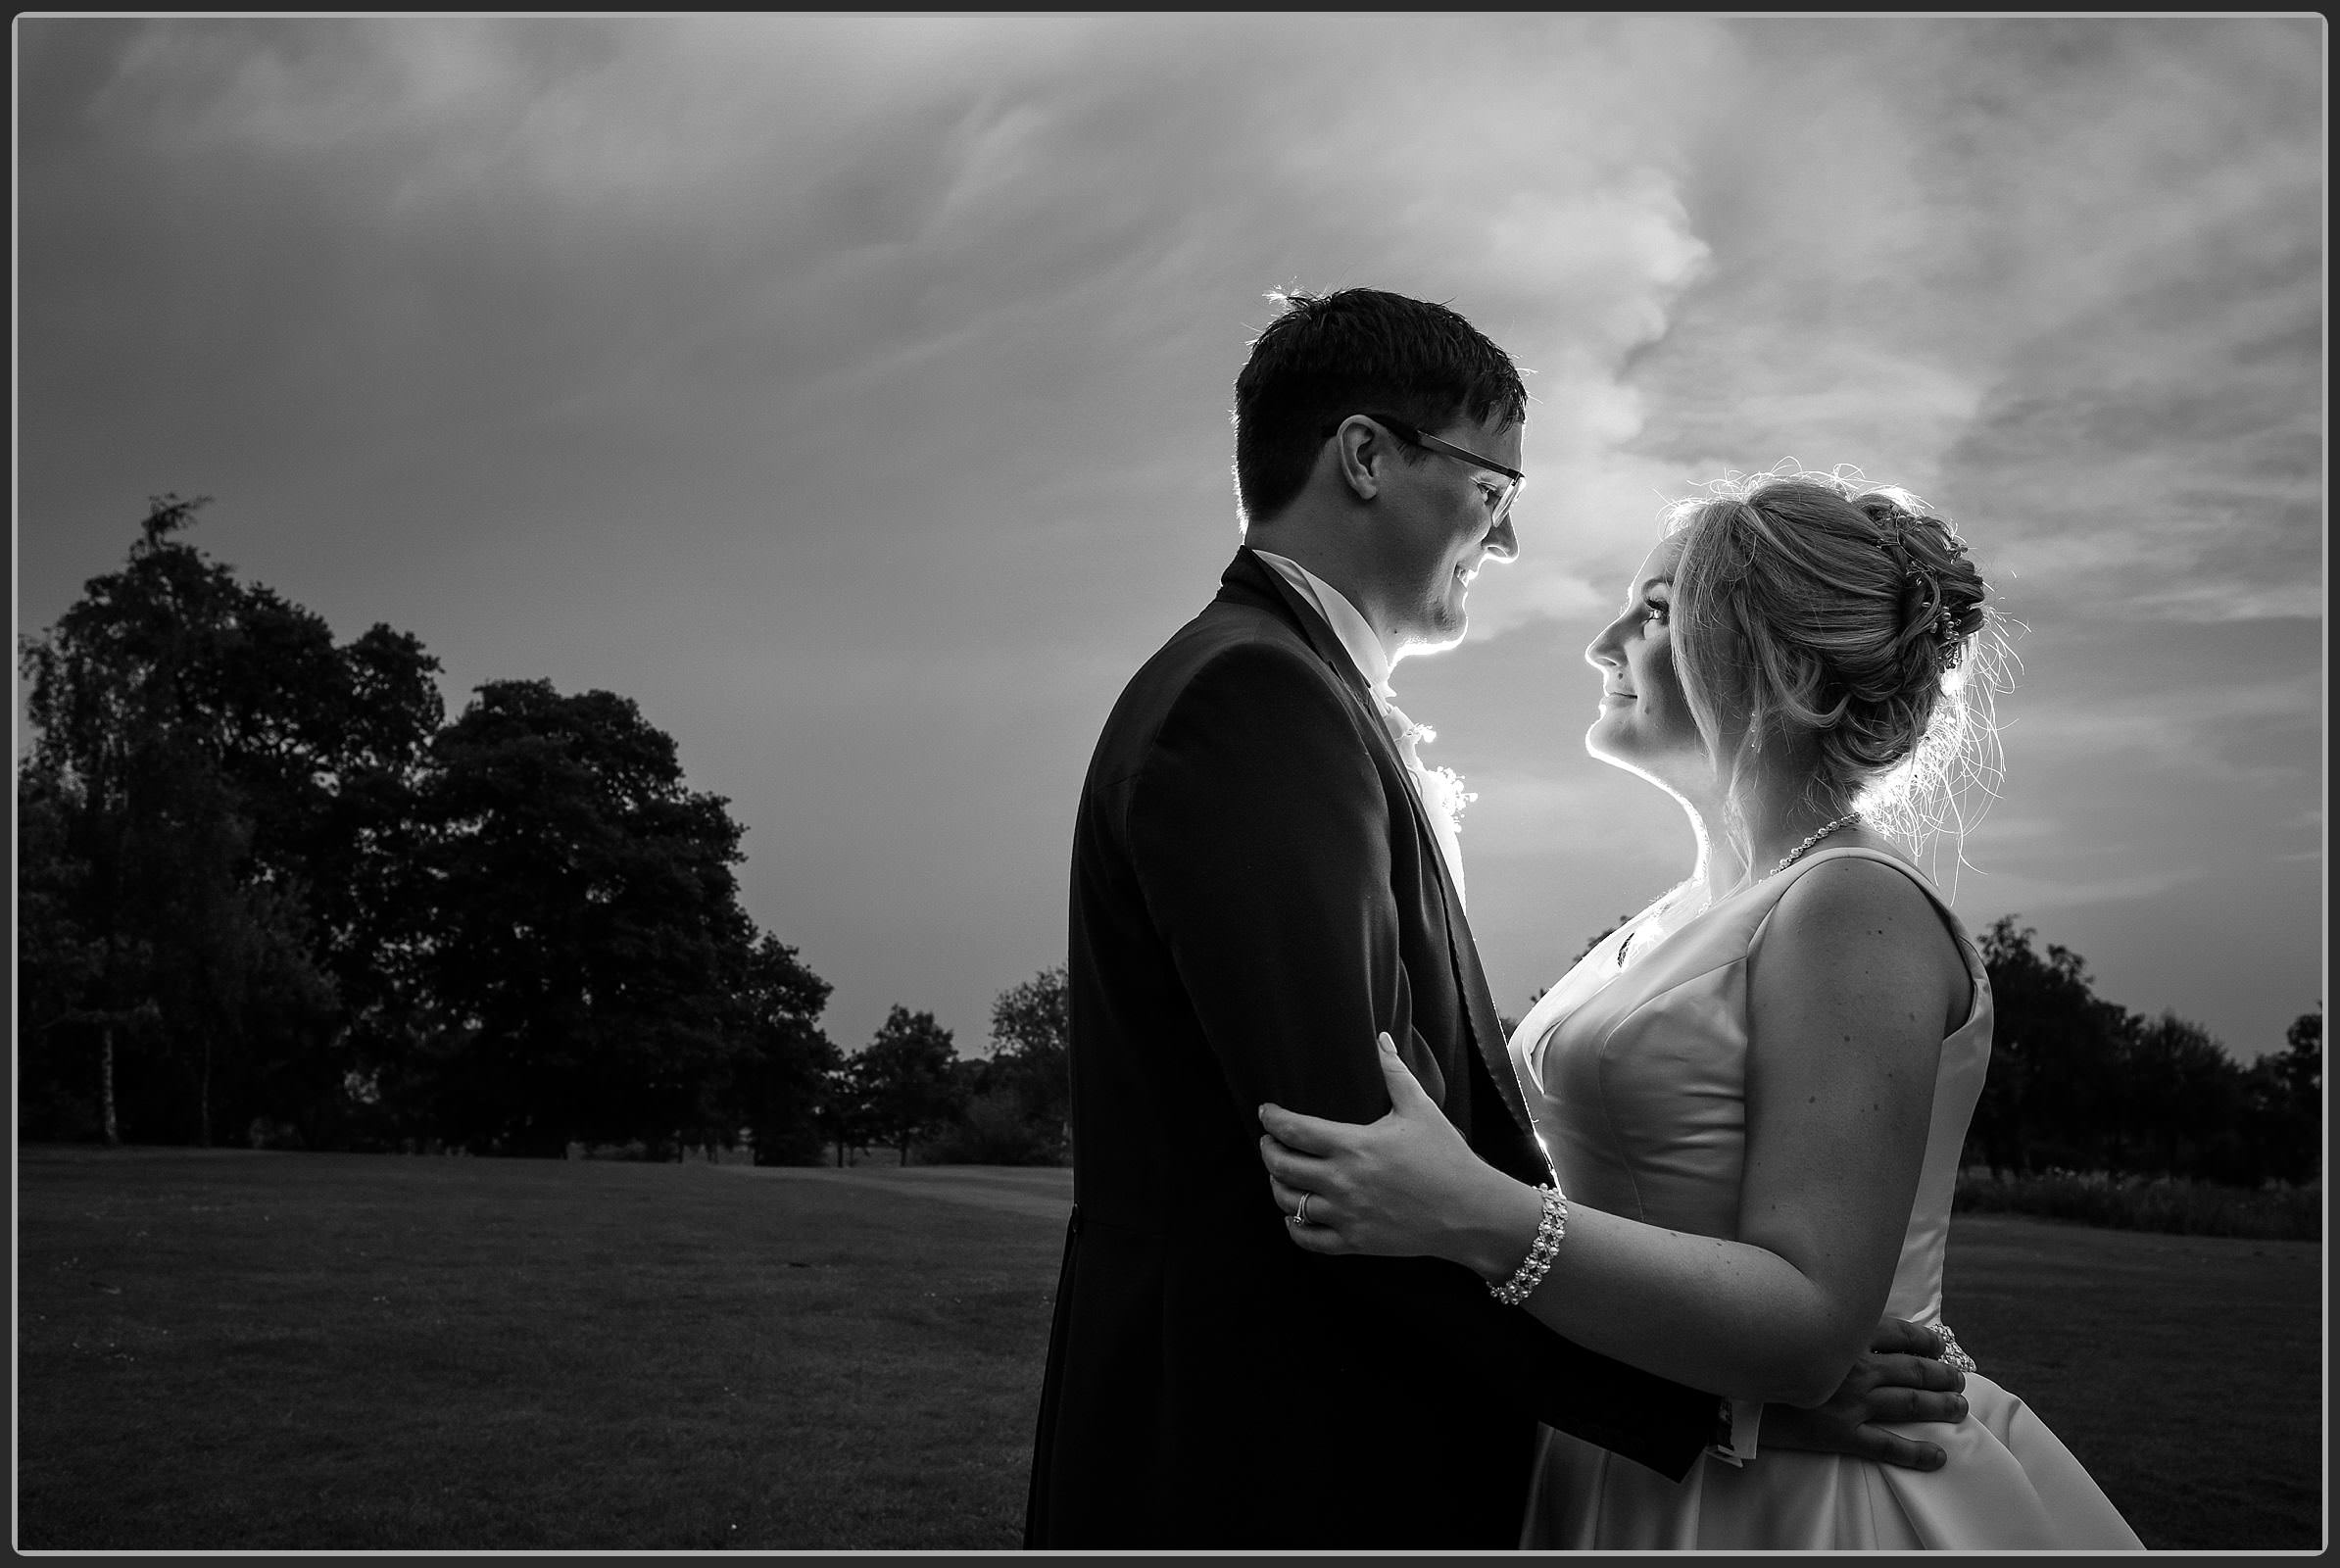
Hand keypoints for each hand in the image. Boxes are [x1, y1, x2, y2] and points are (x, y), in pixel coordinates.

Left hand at [1258, 1031, 1514, 1266]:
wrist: (1469, 1211)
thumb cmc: (1446, 1157)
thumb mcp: (1420, 1109)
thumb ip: (1395, 1073)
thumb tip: (1382, 1037)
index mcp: (1354, 1145)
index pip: (1294, 1130)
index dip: (1272, 1120)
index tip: (1265, 1112)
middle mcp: (1343, 1181)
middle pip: (1281, 1166)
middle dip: (1268, 1150)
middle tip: (1269, 1142)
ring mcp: (1346, 1214)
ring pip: (1288, 1202)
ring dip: (1277, 1186)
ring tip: (1280, 1174)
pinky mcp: (1354, 1241)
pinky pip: (1307, 1238)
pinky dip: (1293, 1225)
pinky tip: (1295, 1214)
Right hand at [1762, 1316, 1969, 1470]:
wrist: (1726, 1392)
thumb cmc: (1754, 1352)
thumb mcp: (1788, 1324)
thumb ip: (1818, 1321)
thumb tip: (1838, 1316)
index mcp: (1840, 1337)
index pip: (1895, 1332)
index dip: (1922, 1338)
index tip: (1938, 1342)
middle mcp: (1852, 1366)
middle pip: (1911, 1369)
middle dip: (1941, 1373)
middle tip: (1958, 1378)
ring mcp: (1849, 1401)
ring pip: (1909, 1403)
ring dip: (1940, 1405)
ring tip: (1959, 1406)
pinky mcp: (1840, 1433)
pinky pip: (1887, 1445)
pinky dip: (1917, 1452)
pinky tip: (1938, 1456)